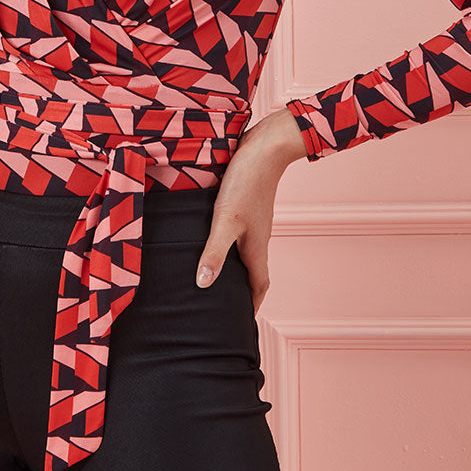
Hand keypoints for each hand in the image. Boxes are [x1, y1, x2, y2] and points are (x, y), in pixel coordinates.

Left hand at [195, 108, 305, 314]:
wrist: (266, 146)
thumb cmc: (247, 183)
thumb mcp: (226, 220)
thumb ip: (215, 252)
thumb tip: (204, 285)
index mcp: (256, 247)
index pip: (258, 286)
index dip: (251, 306)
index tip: (242, 324)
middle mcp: (257, 238)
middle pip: (252, 272)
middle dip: (242, 292)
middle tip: (225, 306)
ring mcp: (253, 221)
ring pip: (245, 253)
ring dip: (234, 268)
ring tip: (216, 277)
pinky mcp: (246, 205)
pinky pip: (239, 234)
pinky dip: (229, 245)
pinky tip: (212, 238)